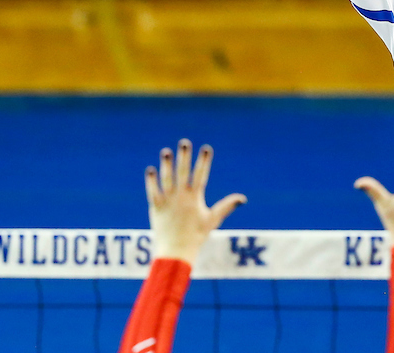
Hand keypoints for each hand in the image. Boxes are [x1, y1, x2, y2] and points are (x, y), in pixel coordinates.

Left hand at [145, 139, 246, 265]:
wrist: (176, 251)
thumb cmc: (196, 236)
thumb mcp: (213, 219)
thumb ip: (226, 206)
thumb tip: (243, 198)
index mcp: (195, 198)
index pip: (201, 175)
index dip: (204, 161)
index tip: (206, 148)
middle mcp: (182, 197)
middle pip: (183, 172)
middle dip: (184, 157)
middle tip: (184, 142)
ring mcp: (168, 201)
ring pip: (167, 179)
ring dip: (166, 165)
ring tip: (166, 152)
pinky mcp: (156, 208)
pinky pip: (153, 191)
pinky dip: (151, 181)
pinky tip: (150, 169)